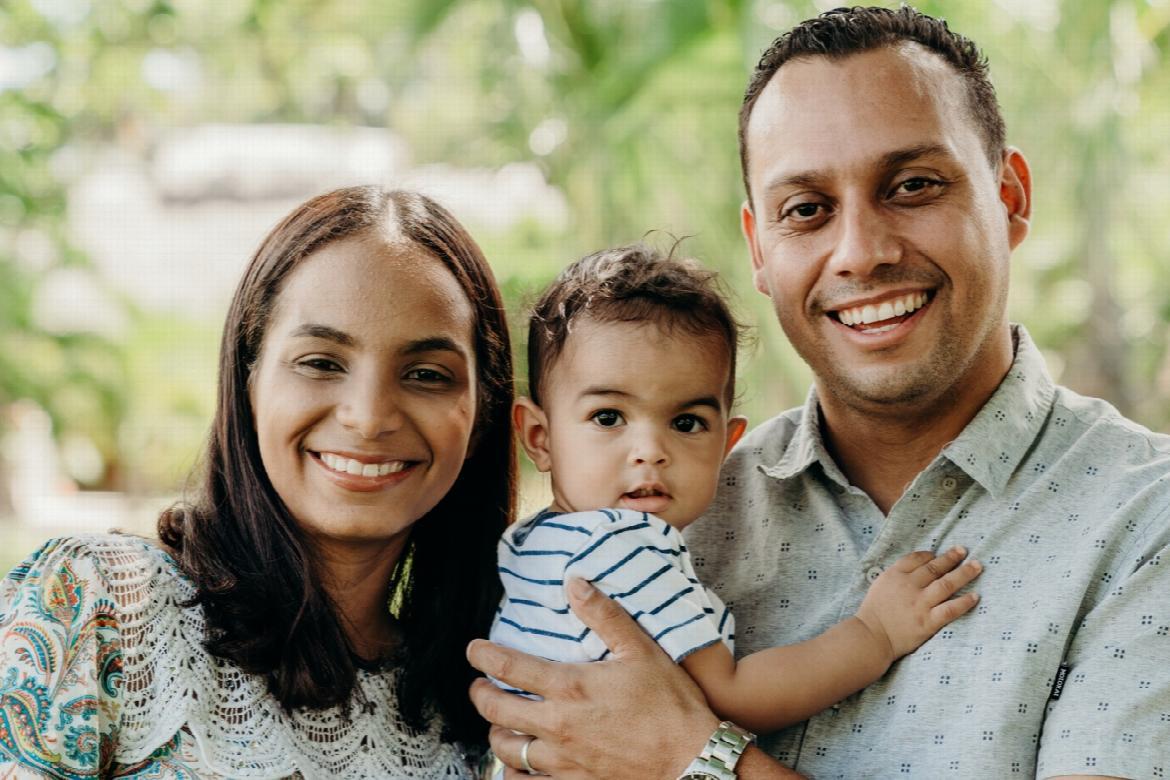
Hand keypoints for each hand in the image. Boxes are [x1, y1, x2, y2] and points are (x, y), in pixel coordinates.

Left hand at [467, 577, 718, 778]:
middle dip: (480, 695)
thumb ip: (604, 615)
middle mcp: (558, 725)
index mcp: (571, 687)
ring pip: (506, 750)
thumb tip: (574, 582)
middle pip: (495, 711)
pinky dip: (515, 772)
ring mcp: (562, 760)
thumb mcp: (641, 650)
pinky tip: (518, 765)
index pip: (509, 668)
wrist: (692, 762)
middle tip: (479, 686)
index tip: (473, 650)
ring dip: (496, 733)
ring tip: (500, 723)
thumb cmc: (670, 705)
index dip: (483, 656)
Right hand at [855, 546, 981, 662]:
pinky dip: (963, 602)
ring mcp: (920, 604)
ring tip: (977, 566)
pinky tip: (975, 596)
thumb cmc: (873, 613)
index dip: (929, 555)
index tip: (938, 555)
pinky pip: (949, 609)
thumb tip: (917, 568)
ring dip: (963, 574)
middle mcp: (909, 586)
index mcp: (894, 575)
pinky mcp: (927, 622)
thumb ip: (897, 575)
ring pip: (946, 584)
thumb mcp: (879, 585)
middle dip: (951, 558)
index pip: (916, 559)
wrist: (871, 637)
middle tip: (964, 551)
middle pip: (934, 568)